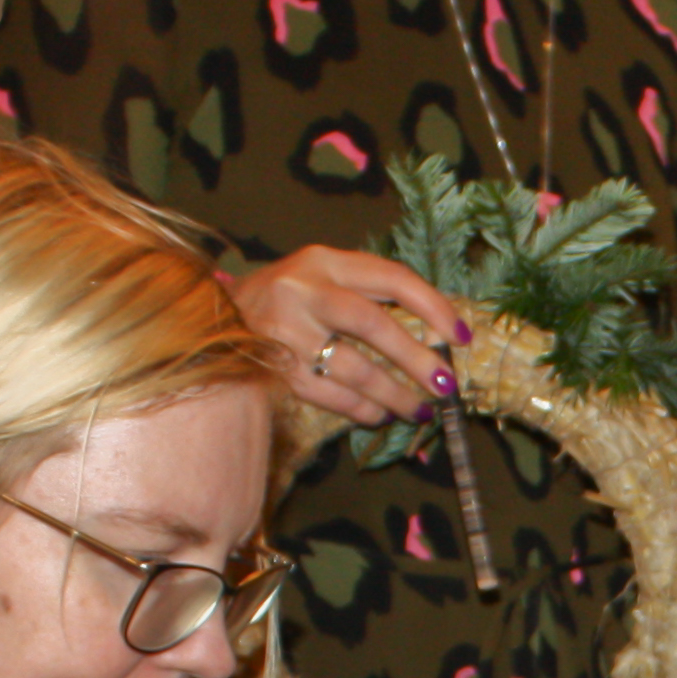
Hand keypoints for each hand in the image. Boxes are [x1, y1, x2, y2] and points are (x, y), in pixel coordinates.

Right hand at [234, 247, 468, 429]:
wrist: (215, 316)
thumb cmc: (288, 299)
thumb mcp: (324, 279)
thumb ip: (368, 295)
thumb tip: (435, 335)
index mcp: (325, 261)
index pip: (391, 278)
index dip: (432, 306)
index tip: (461, 335)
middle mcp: (304, 289)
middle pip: (373, 323)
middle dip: (417, 358)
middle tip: (445, 385)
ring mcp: (285, 329)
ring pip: (353, 367)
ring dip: (393, 394)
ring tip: (418, 409)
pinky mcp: (273, 366)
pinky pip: (328, 394)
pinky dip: (360, 409)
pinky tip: (378, 415)